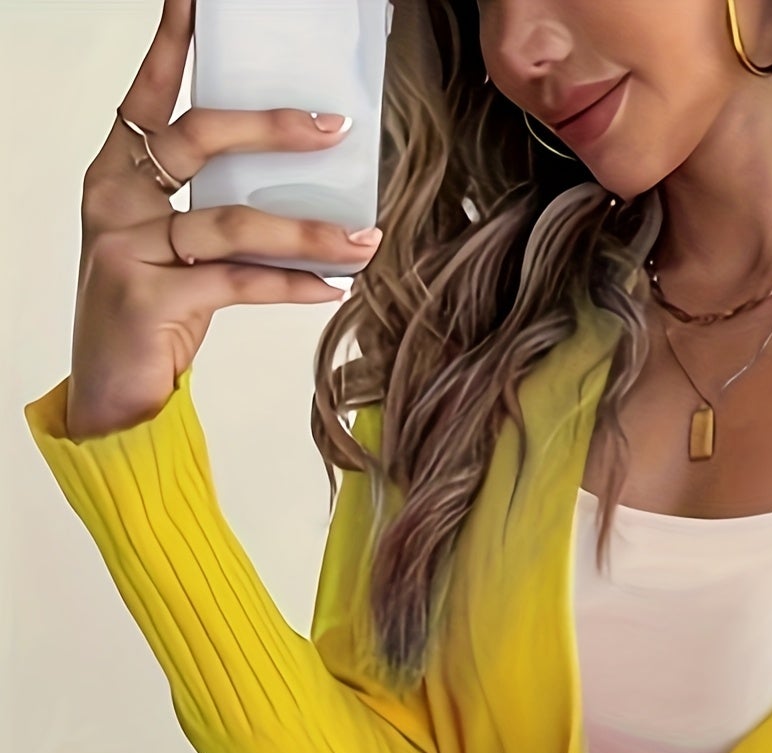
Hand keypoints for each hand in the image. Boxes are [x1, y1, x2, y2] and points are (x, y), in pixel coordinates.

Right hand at [67, 0, 379, 439]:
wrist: (113, 399)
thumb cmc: (149, 318)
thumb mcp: (172, 251)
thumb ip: (210, 212)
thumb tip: (293, 187)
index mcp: (117, 176)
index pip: (148, 97)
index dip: (174, 45)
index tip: (199, 0)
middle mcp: (115, 201)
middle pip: (198, 139)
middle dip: (272, 129)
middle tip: (333, 127)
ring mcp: (126, 248)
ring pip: (231, 222)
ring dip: (307, 231)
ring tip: (363, 237)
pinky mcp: (149, 298)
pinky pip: (238, 281)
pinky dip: (292, 284)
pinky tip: (331, 286)